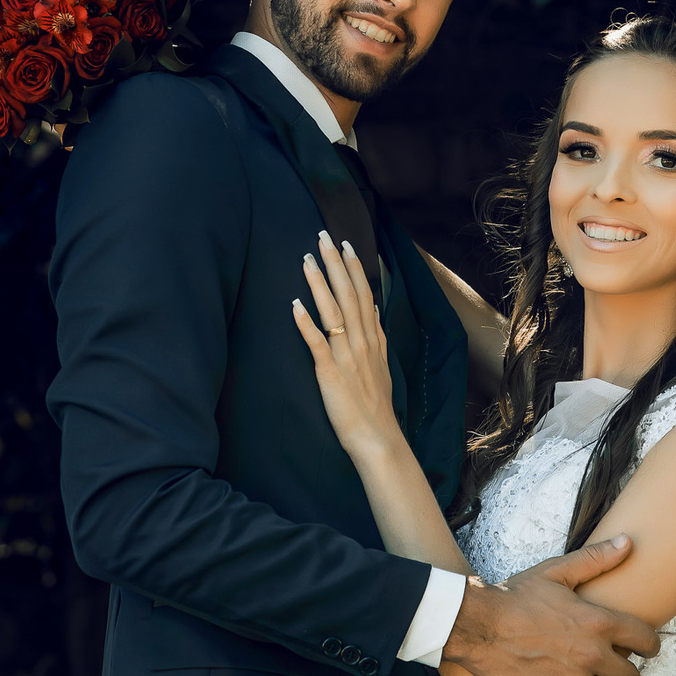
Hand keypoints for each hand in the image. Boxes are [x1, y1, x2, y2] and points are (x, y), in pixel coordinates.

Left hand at [292, 232, 402, 463]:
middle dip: (335, 264)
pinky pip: (317, 343)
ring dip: (319, 284)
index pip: (363, 294)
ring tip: (307, 260)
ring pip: (333, 312)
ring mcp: (346, 356)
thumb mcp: (381, 364)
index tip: (345, 244)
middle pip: (348, 294)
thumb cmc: (375, 405)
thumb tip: (370, 306)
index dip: (354, 267)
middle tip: (323, 236)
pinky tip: (295, 305)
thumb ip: (375, 334)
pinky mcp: (330, 373)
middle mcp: (361, 342)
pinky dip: (306, 323)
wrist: (377, 438)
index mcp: (373, 339)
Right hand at [442, 538, 660, 675]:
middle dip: (622, 670)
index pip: (646, 641)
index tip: (644, 647)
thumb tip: (628, 542)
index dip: (649, 645)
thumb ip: (596, 559)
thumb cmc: (518, 596)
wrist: (479, 626)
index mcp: (598, 622)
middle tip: (609, 664)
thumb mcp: (557, 572)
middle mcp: (591, 655)